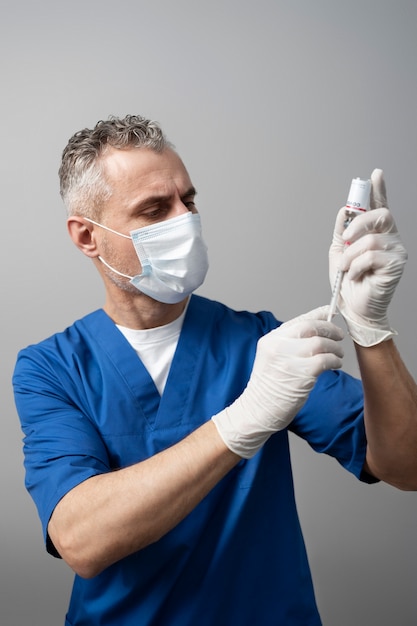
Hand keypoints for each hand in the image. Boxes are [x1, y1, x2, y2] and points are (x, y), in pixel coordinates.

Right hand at [212, 306, 343, 457]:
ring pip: (321, 342)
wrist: (258, 410)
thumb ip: (290, 344)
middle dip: (330, 329)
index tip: (330, 312)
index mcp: (271, 340)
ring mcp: (289, 359)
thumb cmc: (269, 387)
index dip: (318, 314)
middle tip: (339, 335)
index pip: (299, 320)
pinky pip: (325, 360)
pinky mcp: (301, 374)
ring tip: (338, 354)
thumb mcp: (273, 358)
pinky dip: (335, 361)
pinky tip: (336, 365)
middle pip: (311, 327)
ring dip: (335, 347)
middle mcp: (278, 346)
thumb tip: (317, 330)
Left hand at [329, 169, 406, 346]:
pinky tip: (357, 275)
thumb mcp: (340, 251)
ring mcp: (396, 251)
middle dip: (358, 224)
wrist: (354, 307)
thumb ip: (342, 231)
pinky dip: (357, 266)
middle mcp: (391, 238)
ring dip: (351, 255)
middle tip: (346, 239)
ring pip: (370, 240)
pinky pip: (371, 256)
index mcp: (378, 233)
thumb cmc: (349, 281)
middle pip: (380, 215)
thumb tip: (344, 210)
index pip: (380, 206)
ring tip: (348, 268)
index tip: (375, 175)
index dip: (379, 190)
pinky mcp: (396, 265)